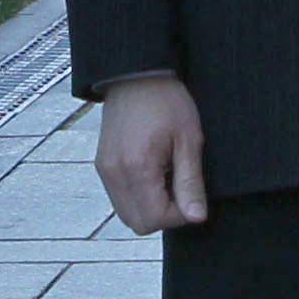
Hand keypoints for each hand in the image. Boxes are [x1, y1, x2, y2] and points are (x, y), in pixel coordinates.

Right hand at [94, 72, 211, 232]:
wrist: (136, 74)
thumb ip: (190, 182)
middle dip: (164, 215)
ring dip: (150, 207)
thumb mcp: (188, 140)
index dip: (179, 215)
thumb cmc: (165, 100)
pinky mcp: (102, 166)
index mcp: (136, 167)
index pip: (156, 219)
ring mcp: (105, 170)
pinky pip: (119, 198)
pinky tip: (153, 174)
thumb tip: (195, 217)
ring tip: (166, 178)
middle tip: (179, 187)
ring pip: (127, 215)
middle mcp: (114, 173)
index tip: (191, 194)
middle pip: (138, 224)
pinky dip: (137, 197)